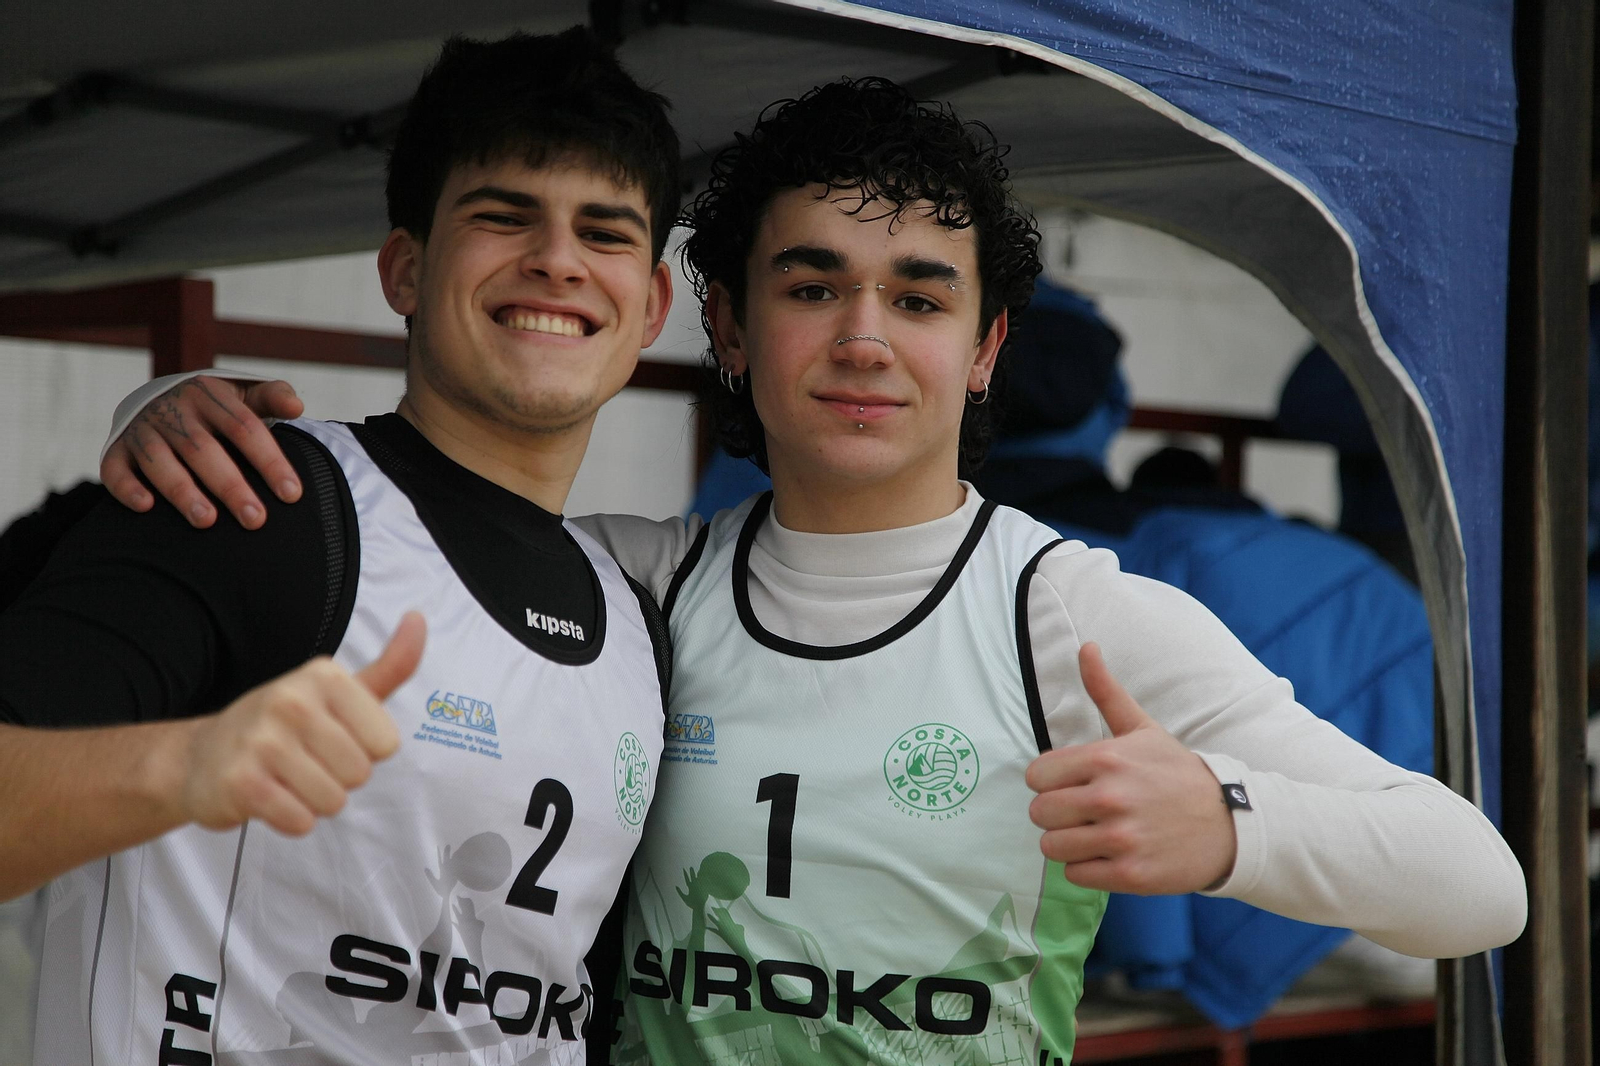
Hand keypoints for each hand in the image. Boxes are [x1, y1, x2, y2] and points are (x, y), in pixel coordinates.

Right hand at [101, 375, 304, 529]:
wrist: (159, 401)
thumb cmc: (218, 410)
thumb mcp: (246, 396)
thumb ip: (274, 398)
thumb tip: (296, 407)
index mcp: (209, 395)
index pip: (244, 427)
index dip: (269, 461)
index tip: (292, 494)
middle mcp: (172, 409)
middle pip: (202, 448)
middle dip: (230, 485)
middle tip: (255, 519)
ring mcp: (141, 429)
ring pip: (159, 460)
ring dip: (182, 491)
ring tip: (207, 522)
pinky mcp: (116, 449)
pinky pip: (114, 468)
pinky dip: (126, 487)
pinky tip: (146, 508)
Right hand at [177, 612, 424, 835]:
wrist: (202, 755)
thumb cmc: (286, 725)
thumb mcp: (339, 691)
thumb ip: (390, 666)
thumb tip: (419, 618)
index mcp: (325, 676)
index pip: (387, 743)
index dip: (364, 750)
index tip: (332, 737)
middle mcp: (292, 700)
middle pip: (360, 774)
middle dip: (339, 778)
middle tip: (305, 760)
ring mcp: (262, 740)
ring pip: (333, 801)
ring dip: (314, 801)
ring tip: (287, 778)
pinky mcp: (241, 782)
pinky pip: (301, 821)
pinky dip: (291, 819)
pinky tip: (269, 796)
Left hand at [1025, 642, 1236, 893]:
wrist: (1230, 823)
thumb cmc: (1176, 773)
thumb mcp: (1141, 728)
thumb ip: (1106, 691)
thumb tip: (1085, 646)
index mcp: (1106, 758)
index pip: (1035, 776)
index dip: (1049, 782)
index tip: (1071, 785)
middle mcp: (1110, 797)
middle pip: (1039, 813)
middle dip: (1056, 814)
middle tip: (1083, 812)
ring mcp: (1121, 838)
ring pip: (1052, 847)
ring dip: (1068, 843)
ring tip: (1094, 834)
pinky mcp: (1130, 874)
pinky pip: (1076, 875)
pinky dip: (1087, 868)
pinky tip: (1110, 855)